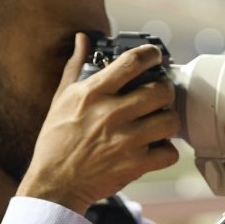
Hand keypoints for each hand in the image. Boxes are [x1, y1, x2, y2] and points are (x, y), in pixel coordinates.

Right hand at [17, 33, 180, 214]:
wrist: (54, 184)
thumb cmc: (56, 141)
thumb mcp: (61, 99)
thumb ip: (76, 66)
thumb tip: (83, 39)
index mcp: (93, 93)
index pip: (132, 62)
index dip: (151, 54)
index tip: (155, 56)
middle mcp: (111, 114)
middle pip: (161, 90)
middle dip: (166, 90)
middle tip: (161, 94)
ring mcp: (125, 141)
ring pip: (170, 121)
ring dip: (168, 120)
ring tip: (159, 121)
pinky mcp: (134, 165)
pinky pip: (169, 152)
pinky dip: (166, 151)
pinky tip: (155, 147)